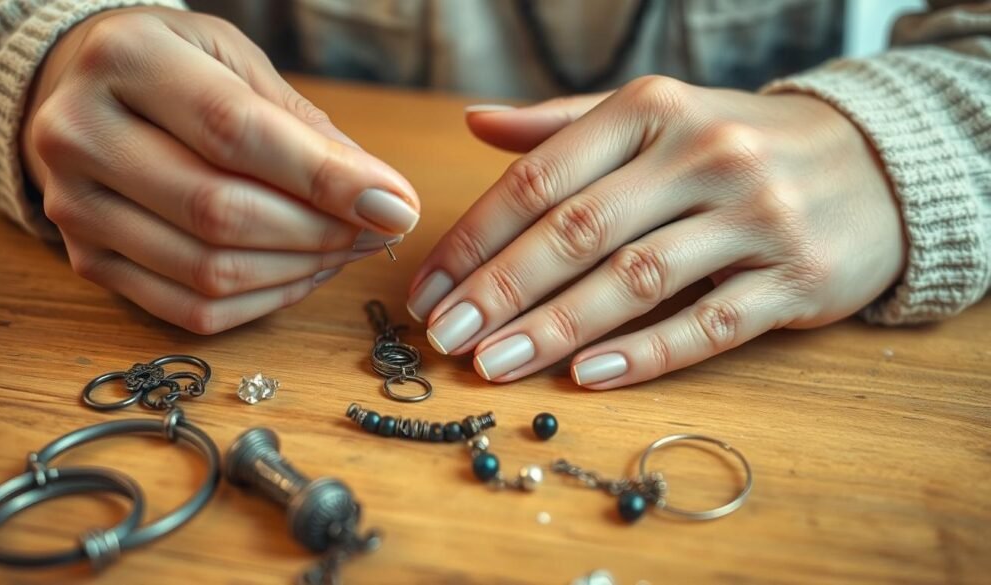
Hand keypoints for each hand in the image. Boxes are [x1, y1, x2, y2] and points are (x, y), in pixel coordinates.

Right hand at [23, 7, 418, 332]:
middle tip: (380, 230)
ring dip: (300, 270)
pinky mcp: (89, 263)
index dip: (325, 179)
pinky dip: (263, 301)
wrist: (84, 90)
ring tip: (347, 248)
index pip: (235, 133)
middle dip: (321, 232)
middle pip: (221, 212)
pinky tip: (303, 273)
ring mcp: (76, 208)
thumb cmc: (177, 68)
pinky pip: (190, 310)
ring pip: (209, 272)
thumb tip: (380, 198)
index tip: (396, 205)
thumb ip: (304, 126)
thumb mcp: (238, 61)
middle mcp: (81, 135)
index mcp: (126, 60)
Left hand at [408, 76, 905, 388]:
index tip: (427, 289)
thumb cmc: (736, 144)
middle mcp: (704, 154)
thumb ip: (564, 126)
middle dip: (500, 290)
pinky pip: (708, 323)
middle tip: (444, 336)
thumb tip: (475, 124)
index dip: (475, 239)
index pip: (540, 179)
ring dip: (555, 329)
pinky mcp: (797, 278)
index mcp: (654, 109)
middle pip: (578, 231)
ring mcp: (755, 217)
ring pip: (635, 281)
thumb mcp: (656, 116)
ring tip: (493, 364)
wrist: (872, 165)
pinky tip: (587, 377)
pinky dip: (644, 355)